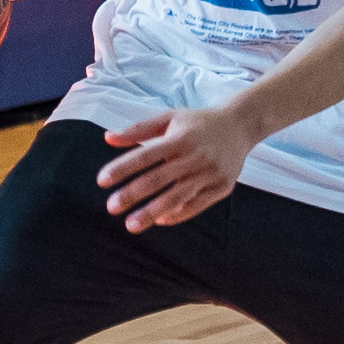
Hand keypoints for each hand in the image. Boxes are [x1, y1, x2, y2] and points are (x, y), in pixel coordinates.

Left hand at [96, 107, 252, 228]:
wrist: (240, 126)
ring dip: (152, 213)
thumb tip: (108, 138)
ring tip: (131, 225)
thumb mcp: (169, 118)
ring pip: (177, 197)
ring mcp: (210, 173)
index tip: (102, 181)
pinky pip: (196, 206)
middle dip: (133, 194)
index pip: (145, 155)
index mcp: (179, 137)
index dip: (122, 168)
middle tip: (111, 207)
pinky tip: (159, 220)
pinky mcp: (222, 187)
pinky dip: (176, 215)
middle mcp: (195, 156)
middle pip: (159, 179)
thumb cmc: (199, 122)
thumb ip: (138, 129)